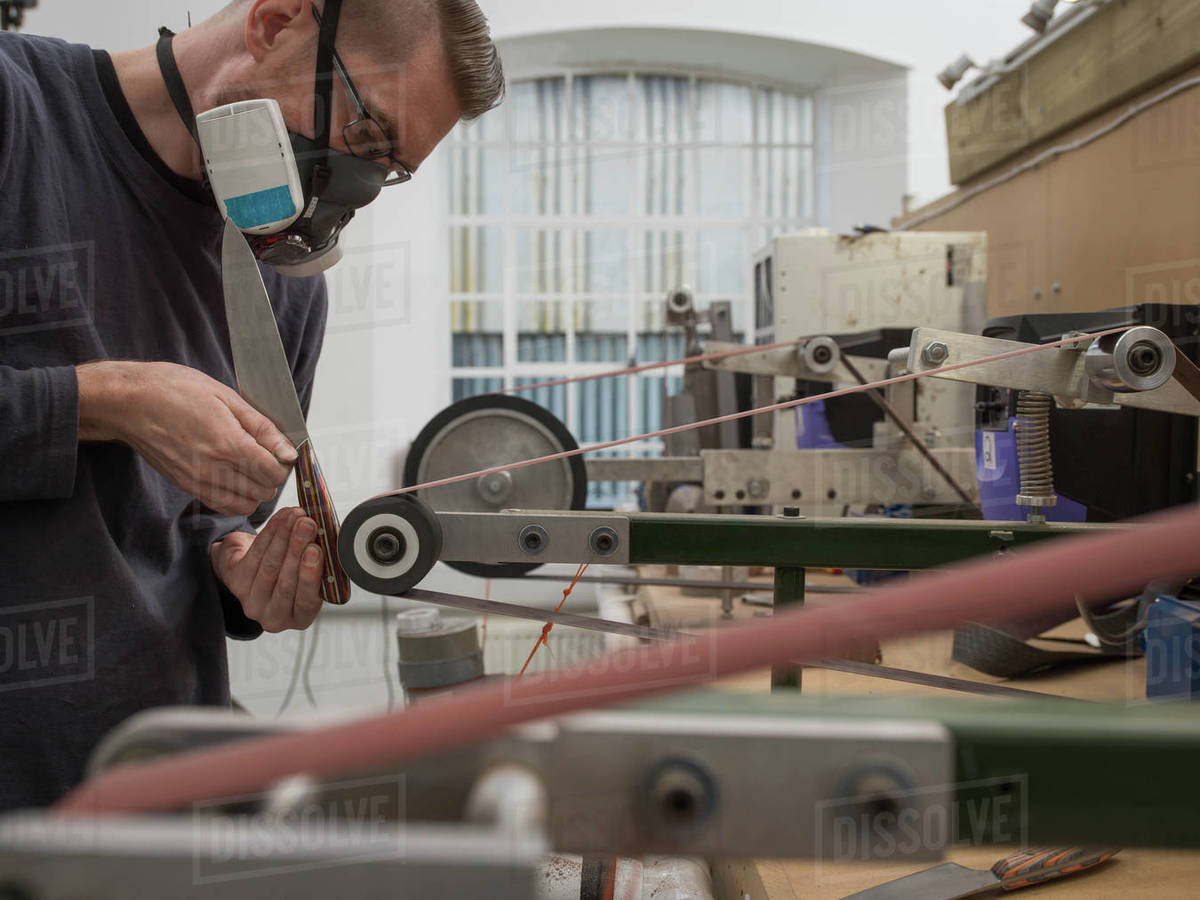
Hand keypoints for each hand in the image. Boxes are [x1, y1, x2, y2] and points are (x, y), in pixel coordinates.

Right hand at [78, 360, 296, 515]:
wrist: (128, 402)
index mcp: (228, 444)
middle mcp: (214, 469)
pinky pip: (221, 505)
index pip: (273, 473)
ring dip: (255, 491)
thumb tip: (288, 450)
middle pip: (263, 492)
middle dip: (273, 477)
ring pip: (244, 506)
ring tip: (251, 467)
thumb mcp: (225, 396)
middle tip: (268, 456)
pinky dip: (235, 498)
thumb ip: (261, 426)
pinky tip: (234, 477)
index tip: (281, 450)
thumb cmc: (174, 390)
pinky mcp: (185, 486)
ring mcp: (197, 481)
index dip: (284, 464)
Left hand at [211, 507, 323, 631]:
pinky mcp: (236, 583)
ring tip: (297, 517)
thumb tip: (327, 535)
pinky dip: (270, 532)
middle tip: (308, 525)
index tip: (316, 550)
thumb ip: (319, 563)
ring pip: (269, 566)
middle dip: (297, 550)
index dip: (310, 575)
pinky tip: (282, 518)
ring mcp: (252, 602)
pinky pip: (255, 554)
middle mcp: (274, 617)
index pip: (306, 601)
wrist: (256, 568)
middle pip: (285, 583)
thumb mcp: (310, 574)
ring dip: (284, 537)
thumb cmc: (292, 571)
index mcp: (299, 618)